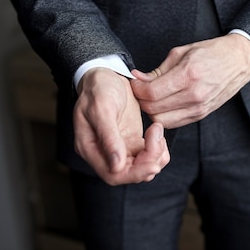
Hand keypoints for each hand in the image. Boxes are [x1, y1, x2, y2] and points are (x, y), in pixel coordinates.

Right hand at [74, 68, 169, 185]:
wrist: (106, 75)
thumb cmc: (98, 88)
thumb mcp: (102, 108)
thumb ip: (109, 138)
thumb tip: (116, 166)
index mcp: (90, 148)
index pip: (113, 175)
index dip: (134, 173)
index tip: (151, 160)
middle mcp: (104, 153)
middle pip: (129, 174)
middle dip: (148, 163)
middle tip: (158, 139)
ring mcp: (120, 148)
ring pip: (142, 167)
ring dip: (156, 156)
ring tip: (157, 131)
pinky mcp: (132, 141)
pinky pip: (148, 156)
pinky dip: (158, 149)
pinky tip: (158, 133)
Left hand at [131, 33, 249, 127]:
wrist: (239, 61)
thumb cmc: (212, 52)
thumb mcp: (181, 53)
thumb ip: (157, 70)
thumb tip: (137, 78)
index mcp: (188, 75)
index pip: (151, 93)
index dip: (137, 90)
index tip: (135, 83)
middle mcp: (194, 95)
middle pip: (153, 110)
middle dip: (141, 101)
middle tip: (141, 90)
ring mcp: (199, 108)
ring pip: (162, 120)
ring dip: (152, 110)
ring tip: (152, 97)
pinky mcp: (202, 114)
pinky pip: (175, 123)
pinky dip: (165, 116)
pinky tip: (164, 104)